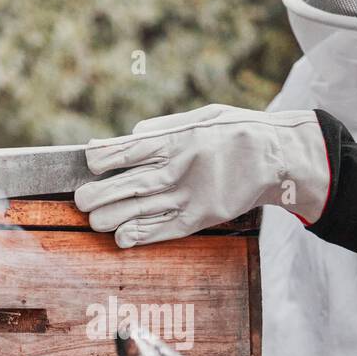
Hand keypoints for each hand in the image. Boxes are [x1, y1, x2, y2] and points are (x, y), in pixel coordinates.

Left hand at [73, 104, 331, 246]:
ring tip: (93, 221)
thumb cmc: (236, 131)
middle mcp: (178, 169)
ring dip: (113, 217)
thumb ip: (164, 127)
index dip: (104, 158)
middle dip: (101, 193)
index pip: (129, 151)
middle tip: (80, 199)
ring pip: (141, 210)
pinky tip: (121, 239)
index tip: (88, 161)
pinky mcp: (200, 218)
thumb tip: (130, 135)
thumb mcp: (201, 116)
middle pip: (129, 184)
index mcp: (176, 140)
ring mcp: (188, 196)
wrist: (276, 157)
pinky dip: (141, 235)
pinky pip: (165, 229)